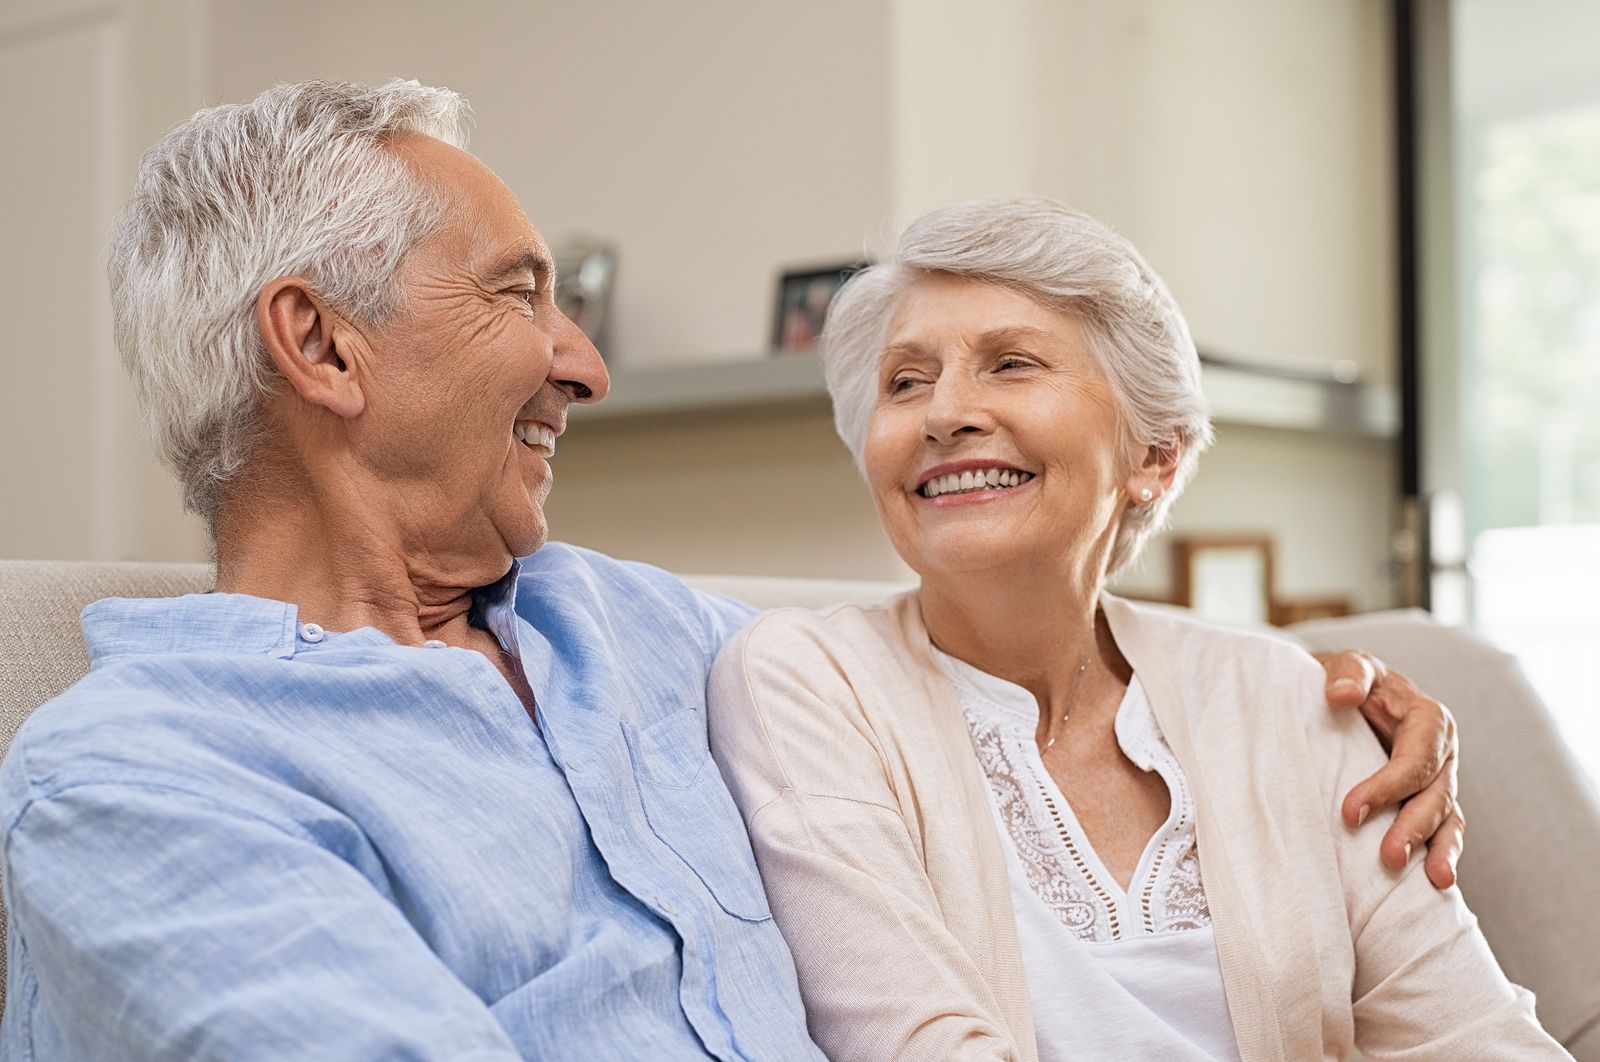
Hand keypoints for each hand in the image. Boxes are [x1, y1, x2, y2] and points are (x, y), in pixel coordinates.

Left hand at [1314, 650, 1462, 889]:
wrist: (1346, 694)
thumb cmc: (1347, 680)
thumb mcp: (1349, 666)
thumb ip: (1349, 673)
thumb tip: (1340, 694)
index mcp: (1428, 719)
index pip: (1415, 758)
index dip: (1387, 786)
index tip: (1349, 811)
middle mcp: (1441, 753)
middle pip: (1435, 794)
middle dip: (1414, 827)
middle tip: (1388, 857)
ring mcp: (1438, 781)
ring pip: (1448, 819)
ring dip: (1439, 850)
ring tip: (1434, 881)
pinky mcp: (1427, 803)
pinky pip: (1441, 832)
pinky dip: (1439, 855)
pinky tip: (1434, 887)